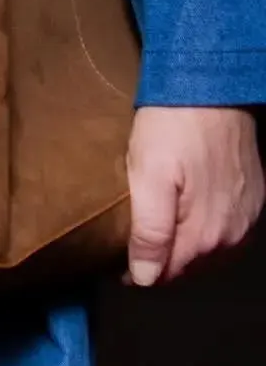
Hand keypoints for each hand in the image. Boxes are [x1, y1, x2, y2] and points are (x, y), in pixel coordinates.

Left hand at [125, 104, 264, 285]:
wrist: (211, 86)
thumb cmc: (172, 127)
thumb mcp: (148, 175)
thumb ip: (149, 231)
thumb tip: (144, 279)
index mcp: (204, 235)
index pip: (166, 275)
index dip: (137, 270)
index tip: (114, 257)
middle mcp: (232, 235)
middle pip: (188, 266)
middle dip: (160, 259)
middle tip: (129, 240)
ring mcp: (246, 217)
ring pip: (208, 250)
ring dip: (182, 245)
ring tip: (152, 228)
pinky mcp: (252, 198)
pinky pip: (225, 230)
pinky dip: (203, 229)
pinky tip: (184, 213)